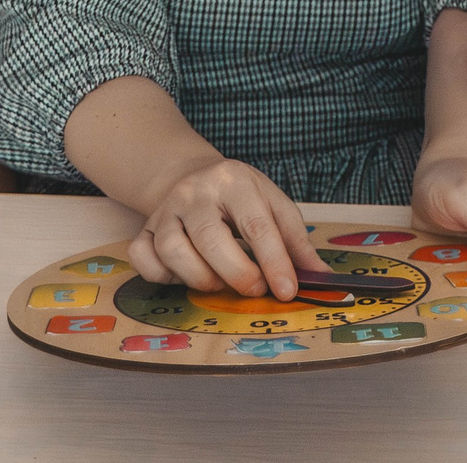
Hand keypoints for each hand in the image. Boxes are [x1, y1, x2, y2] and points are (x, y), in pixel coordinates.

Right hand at [129, 155, 327, 296]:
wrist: (191, 176)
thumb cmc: (240, 197)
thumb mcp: (273, 204)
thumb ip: (296, 241)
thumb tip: (322, 278)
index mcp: (234, 181)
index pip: (257, 224)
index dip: (275, 262)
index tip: (287, 291)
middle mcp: (195, 192)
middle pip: (210, 239)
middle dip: (238, 274)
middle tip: (255, 289)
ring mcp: (165, 211)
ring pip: (172, 250)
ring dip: (199, 278)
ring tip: (219, 281)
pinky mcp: (144, 229)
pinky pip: (144, 259)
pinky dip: (162, 276)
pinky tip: (184, 275)